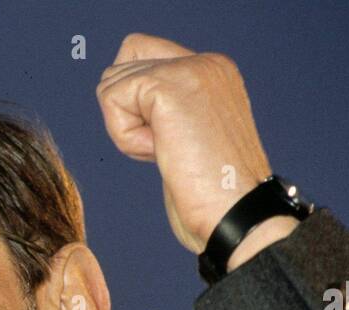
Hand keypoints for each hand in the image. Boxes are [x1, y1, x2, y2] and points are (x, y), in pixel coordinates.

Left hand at [96, 33, 285, 259]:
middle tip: (168, 148)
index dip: (136, 104)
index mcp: (214, 74)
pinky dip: (125, 136)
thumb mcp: (192, 139)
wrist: (237, 214)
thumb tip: (123, 101)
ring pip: (113, 84)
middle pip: (122, 67)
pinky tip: (160, 152)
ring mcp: (190, 69)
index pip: (143, 55)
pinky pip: (111, 99)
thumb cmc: (215, 196)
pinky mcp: (168, 86)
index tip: (170, 141)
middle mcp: (205, 63)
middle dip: (129, 116)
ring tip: (169, 151)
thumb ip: (167, 112)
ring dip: (127, 129)